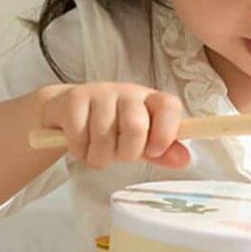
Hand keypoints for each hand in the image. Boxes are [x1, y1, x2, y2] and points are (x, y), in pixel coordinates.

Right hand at [39, 83, 190, 169]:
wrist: (66, 111)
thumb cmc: (109, 128)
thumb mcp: (139, 142)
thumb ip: (161, 152)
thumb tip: (184, 160)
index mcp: (149, 101)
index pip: (169, 106)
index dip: (165, 132)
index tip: (154, 151)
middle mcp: (127, 92)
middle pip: (136, 126)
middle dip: (126, 152)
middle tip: (117, 154)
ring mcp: (100, 92)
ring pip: (104, 136)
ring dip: (99, 157)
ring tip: (96, 151)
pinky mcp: (74, 99)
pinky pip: (80, 138)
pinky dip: (79, 151)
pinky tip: (80, 144)